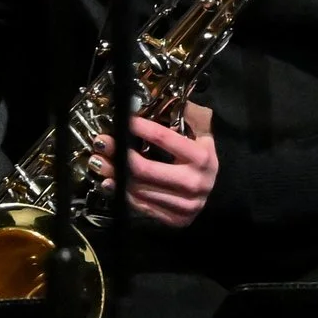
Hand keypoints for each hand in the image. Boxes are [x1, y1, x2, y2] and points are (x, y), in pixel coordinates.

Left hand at [95, 104, 217, 228]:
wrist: (218, 194)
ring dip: (114, 174)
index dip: (140, 128)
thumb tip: (170, 98)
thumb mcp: (204, 135)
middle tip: (102, 142)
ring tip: (99, 161)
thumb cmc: (203, 159)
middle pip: (145, 169)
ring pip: (138, 189)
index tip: (123, 120)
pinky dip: (121, 193)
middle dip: (118, 154)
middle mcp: (193, 182)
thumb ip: (190, 117)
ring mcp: (184, 204)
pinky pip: (140, 205)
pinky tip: (109, 182)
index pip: (164, 139)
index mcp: (201, 158)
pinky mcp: (174, 219)